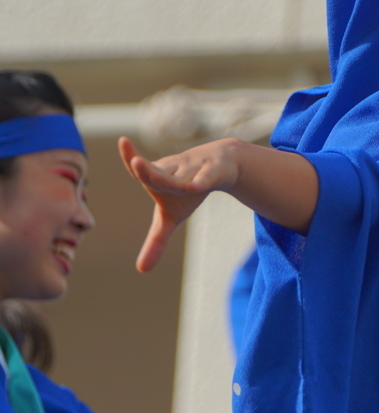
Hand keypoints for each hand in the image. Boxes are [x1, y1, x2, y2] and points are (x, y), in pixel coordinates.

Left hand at [119, 136, 242, 271]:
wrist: (220, 165)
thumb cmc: (187, 189)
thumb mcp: (172, 217)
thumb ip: (156, 241)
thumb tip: (141, 270)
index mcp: (158, 177)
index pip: (140, 169)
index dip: (130, 158)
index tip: (123, 142)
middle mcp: (173, 170)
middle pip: (158, 174)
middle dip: (148, 172)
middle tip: (138, 163)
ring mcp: (195, 167)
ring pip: (186, 180)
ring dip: (184, 184)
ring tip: (192, 186)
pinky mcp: (215, 169)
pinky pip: (207, 177)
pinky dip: (202, 180)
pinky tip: (198, 185)